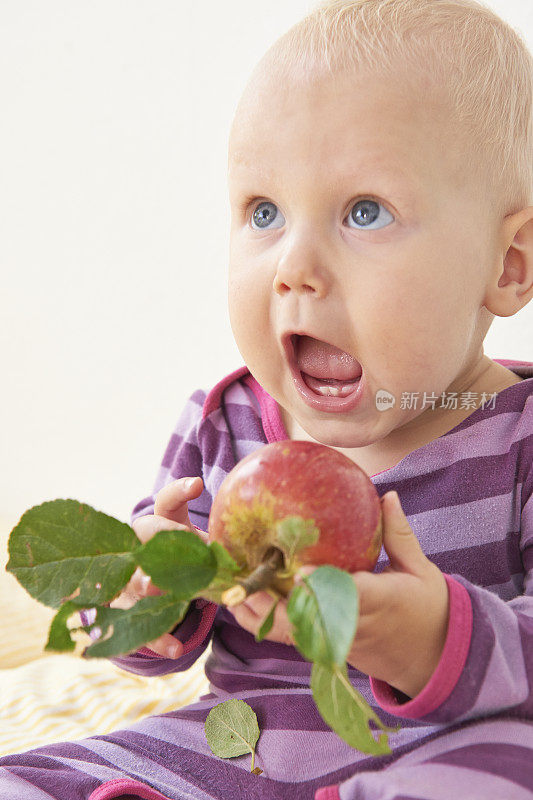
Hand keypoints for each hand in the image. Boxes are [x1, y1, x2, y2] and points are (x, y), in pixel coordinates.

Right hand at [110, 476, 206, 658]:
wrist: (154, 589)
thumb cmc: (188, 560)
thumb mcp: (201, 548)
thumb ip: (218, 545)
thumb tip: (254, 546)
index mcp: (162, 525)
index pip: (166, 502)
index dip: (179, 492)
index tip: (197, 485)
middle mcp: (141, 548)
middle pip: (142, 534)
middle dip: (161, 537)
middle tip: (181, 538)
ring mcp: (131, 580)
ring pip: (134, 580)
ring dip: (147, 584)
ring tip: (157, 587)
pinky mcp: (131, 612)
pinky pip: (141, 627)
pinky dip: (159, 639)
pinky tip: (177, 649)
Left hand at [228, 491, 449, 699]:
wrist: (432, 657)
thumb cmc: (428, 606)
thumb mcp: (420, 568)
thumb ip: (397, 532)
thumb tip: (385, 494)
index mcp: (383, 603)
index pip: (352, 597)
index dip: (324, 587)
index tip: (300, 572)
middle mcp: (356, 627)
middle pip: (310, 622)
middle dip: (275, 607)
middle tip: (246, 585)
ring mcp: (339, 642)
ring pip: (295, 635)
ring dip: (262, 617)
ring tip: (230, 594)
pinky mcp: (329, 648)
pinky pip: (295, 637)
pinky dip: (268, 623)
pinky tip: (241, 603)